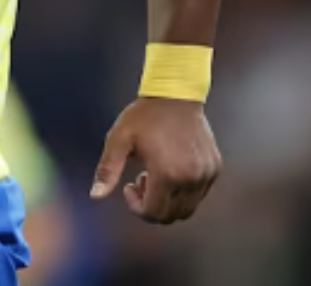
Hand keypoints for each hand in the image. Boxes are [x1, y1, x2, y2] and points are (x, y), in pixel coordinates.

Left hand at [90, 97, 220, 223]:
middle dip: (152, 206)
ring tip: (156, 174)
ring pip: (187, 208)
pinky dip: (184, 192)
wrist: (176, 94)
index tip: (129, 186)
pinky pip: (199, 194)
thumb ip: (107, 170)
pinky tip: (171, 169)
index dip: (137, 207)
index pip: (153, 213)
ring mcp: (206, 174)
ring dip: (169, 201)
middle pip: (171, 216)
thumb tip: (95, 197)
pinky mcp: (215, 168)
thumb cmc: (144, 116)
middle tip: (141, 180)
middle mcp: (191, 178)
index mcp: (166, 173)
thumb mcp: (119, 140)